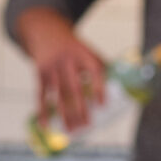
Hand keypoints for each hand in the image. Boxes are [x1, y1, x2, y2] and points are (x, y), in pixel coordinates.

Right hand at [15, 7, 105, 132]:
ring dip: (64, 114)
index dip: (99, 88)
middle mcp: (67, 60)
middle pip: (74, 87)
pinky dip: (43, 111)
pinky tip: (46, 125)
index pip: (94, 70)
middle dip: (80, 108)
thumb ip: (99, 66)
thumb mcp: (86, 49)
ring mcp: (52, 67)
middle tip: (87, 125)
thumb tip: (120, 89)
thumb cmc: (72, 47)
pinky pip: (41, 95)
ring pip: (58, 95)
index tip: (103, 105)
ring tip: (71, 130)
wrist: (45, 30)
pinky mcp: (40, 73)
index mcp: (83, 53)